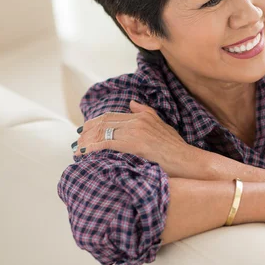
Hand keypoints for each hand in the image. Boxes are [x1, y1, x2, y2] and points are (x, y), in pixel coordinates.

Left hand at [73, 100, 205, 178]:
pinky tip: (84, 154)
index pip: (111, 116)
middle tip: (77, 141)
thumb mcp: (162, 126)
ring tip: (78, 150)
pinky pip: (106, 143)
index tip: (84, 131)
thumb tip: (131, 103)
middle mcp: (137, 120)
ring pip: (102, 132)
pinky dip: (92, 148)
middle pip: (103, 122)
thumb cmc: (176, 148)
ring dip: (87, 141)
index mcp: (142, 116)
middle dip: (87, 131)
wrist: (186, 161)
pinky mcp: (133, 144)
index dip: (94, 123)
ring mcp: (135, 132)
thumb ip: (146, 113)